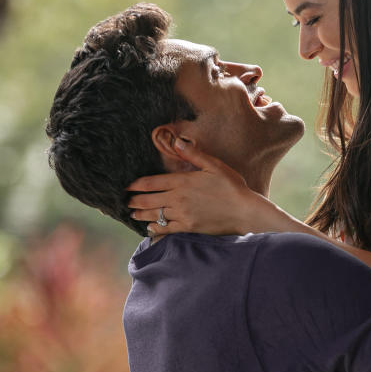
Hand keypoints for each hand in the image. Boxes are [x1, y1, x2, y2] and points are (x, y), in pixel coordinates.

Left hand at [125, 140, 270, 235]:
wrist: (244, 211)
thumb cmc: (232, 186)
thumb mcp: (214, 165)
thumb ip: (193, 154)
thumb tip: (176, 142)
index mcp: (182, 182)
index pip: (151, 182)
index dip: (136, 185)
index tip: (127, 186)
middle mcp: (178, 199)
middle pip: (148, 200)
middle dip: (134, 201)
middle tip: (126, 201)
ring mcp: (182, 215)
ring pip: (154, 215)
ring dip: (141, 215)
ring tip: (133, 214)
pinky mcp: (188, 228)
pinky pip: (166, 229)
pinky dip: (156, 229)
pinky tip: (150, 228)